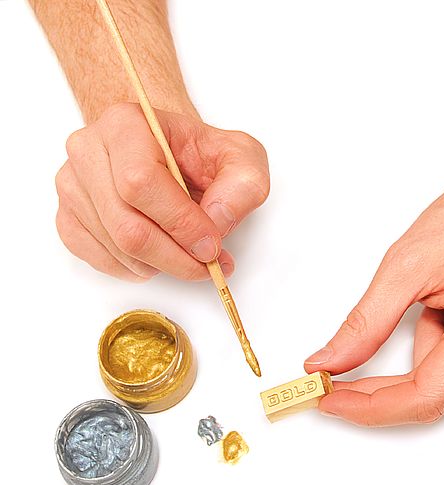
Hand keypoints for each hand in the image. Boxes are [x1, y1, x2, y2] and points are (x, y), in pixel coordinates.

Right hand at [55, 103, 269, 280]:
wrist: (170, 152)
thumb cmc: (200, 153)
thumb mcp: (242, 158)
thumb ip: (242, 187)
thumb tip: (216, 223)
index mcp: (128, 125)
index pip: (141, 183)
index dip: (180, 223)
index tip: (211, 245)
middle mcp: (90, 150)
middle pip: (126, 226)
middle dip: (175, 256)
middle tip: (207, 263)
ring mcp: (73, 185)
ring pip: (115, 248)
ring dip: (161, 265)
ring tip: (189, 256)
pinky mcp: (69, 215)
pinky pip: (98, 258)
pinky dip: (136, 269)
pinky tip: (159, 257)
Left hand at [304, 99, 443, 425]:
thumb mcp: (404, 266)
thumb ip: (364, 324)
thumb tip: (330, 363)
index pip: (425, 397)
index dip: (370, 406)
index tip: (329, 399)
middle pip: (432, 398)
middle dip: (379, 388)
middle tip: (336, 374)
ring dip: (418, 359)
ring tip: (433, 306)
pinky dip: (439, 353)